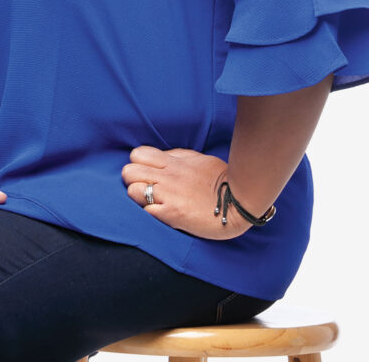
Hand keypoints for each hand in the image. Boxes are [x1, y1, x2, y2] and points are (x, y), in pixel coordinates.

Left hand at [121, 145, 251, 240]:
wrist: (240, 201)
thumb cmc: (223, 180)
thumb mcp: (199, 159)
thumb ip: (178, 157)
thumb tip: (164, 156)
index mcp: (173, 162)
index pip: (138, 154)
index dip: (138, 164)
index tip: (147, 173)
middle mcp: (167, 176)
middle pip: (129, 171)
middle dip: (133, 180)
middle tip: (146, 189)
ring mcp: (168, 195)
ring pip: (132, 190)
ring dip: (138, 198)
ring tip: (151, 203)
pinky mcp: (172, 214)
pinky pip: (146, 212)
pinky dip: (149, 214)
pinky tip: (160, 215)